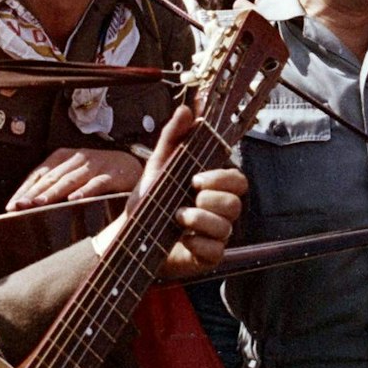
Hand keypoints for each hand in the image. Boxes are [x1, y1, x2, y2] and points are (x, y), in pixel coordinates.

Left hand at [8, 146, 143, 209]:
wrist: (133, 165)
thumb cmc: (99, 172)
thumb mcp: (75, 173)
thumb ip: (57, 183)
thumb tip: (30, 203)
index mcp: (64, 156)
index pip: (39, 173)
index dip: (24, 189)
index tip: (11, 205)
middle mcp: (77, 158)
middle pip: (52, 177)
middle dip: (33, 192)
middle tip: (19, 206)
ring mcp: (95, 165)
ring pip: (70, 180)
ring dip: (53, 192)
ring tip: (39, 204)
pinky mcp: (112, 174)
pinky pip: (96, 183)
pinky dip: (85, 191)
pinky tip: (74, 200)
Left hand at [92, 104, 247, 276]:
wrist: (130, 237)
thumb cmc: (149, 202)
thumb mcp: (157, 166)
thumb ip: (172, 137)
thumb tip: (186, 110)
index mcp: (212, 189)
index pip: (238, 180)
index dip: (222, 178)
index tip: (196, 179)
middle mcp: (219, 212)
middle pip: (236, 203)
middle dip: (209, 199)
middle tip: (187, 199)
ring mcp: (216, 235)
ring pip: (226, 226)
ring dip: (198, 220)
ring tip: (176, 218)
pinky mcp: (208, 256)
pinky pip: (215, 250)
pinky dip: (197, 243)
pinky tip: (183, 240)